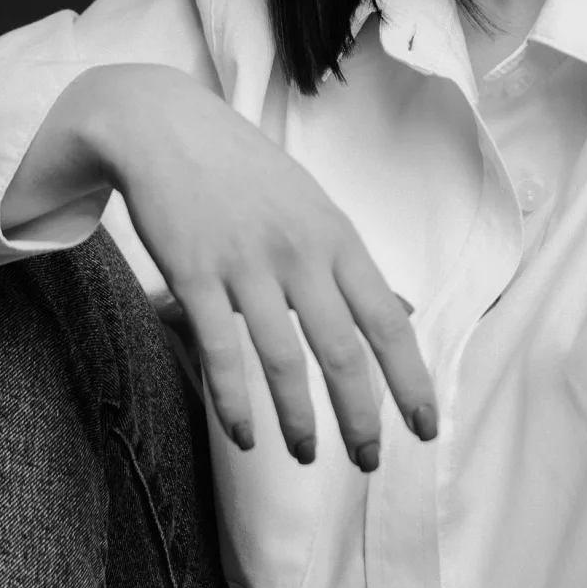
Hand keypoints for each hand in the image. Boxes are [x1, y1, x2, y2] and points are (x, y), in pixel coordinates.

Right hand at [63, 63, 438, 470]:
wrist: (162, 126)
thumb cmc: (242, 170)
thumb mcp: (313, 207)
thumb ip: (352, 265)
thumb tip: (403, 315)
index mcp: (336, 239)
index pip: (387, 322)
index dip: (410, 381)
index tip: (424, 428)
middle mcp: (299, 254)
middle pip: (342, 350)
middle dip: (360, 416)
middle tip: (368, 461)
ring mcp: (245, 265)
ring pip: (282, 358)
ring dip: (298, 418)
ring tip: (308, 456)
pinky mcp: (192, 274)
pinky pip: (219, 350)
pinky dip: (233, 400)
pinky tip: (243, 434)